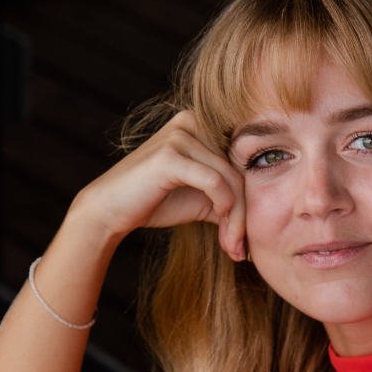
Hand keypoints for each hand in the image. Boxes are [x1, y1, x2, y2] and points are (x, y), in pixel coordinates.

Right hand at [71, 112, 246, 259]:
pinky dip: (224, 207)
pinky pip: (214, 182)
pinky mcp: (171, 154)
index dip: (247, 202)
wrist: (109, 210)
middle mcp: (192, 121)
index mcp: (201, 125)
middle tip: (241, 250)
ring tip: (233, 248)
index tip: (244, 240)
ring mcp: (180, 135)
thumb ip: (230, 197)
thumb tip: (262, 217)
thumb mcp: (202, 198)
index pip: (241, 163)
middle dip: (243, 215)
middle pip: (239, 171)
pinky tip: (222, 229)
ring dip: (236, 219)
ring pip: (230, 179)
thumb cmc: (154, 202)